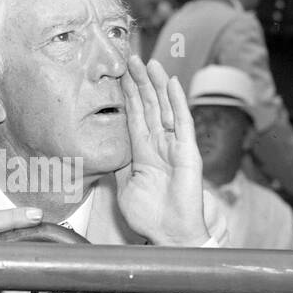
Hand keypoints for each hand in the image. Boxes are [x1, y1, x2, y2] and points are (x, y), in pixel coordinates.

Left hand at [116, 55, 209, 246]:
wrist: (169, 234)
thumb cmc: (148, 216)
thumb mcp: (124, 187)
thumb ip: (118, 166)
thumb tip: (103, 150)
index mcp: (142, 152)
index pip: (134, 116)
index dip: (128, 95)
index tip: (120, 74)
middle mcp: (159, 145)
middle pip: (149, 106)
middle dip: (140, 82)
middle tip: (131, 58)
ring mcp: (175, 146)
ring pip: (165, 108)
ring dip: (157, 85)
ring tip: (149, 63)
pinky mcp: (188, 152)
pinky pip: (184, 122)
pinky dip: (178, 102)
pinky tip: (173, 83)